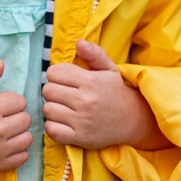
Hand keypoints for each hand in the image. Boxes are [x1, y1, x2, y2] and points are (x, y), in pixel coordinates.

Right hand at [0, 60, 32, 174]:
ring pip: (27, 139)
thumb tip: (2, 64)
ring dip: (18, 134)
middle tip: (1, 118)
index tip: (0, 105)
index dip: (11, 102)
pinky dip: (17, 152)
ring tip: (4, 132)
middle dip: (16, 117)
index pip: (21, 102)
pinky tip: (5, 146)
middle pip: (26, 120)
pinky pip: (22, 158)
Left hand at [43, 40, 169, 150]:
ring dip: (52, 108)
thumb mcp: (109, 69)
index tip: (64, 80)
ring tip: (63, 107)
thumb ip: (94, 53)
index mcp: (90, 81)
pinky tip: (62, 121)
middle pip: (47, 91)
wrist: (132, 120)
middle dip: (53, 90)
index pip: (53, 73)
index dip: (56, 75)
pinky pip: (51, 130)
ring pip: (47, 110)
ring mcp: (82, 121)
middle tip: (63, 94)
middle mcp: (85, 101)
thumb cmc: (116, 92)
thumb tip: (79, 42)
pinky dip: (53, 126)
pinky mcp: (79, 138)